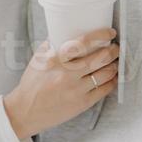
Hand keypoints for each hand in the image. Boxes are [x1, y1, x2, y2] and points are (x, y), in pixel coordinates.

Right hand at [2, 28, 118, 139]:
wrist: (26, 111)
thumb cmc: (32, 84)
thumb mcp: (38, 60)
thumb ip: (52, 45)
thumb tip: (67, 31)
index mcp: (56, 59)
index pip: (84, 42)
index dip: (101, 35)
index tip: (110, 32)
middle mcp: (68, 74)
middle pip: (101, 58)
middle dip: (114, 50)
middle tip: (116, 47)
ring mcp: (77, 90)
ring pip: (106, 73)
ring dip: (115, 65)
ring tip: (115, 62)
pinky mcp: (82, 103)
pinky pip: (104, 89)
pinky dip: (112, 81)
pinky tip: (113, 77)